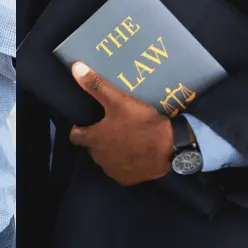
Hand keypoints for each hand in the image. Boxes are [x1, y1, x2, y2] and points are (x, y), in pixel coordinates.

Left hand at [68, 61, 172, 185]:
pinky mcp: (128, 179)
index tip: (88, 122)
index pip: (75, 136)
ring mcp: (113, 170)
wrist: (172, 148)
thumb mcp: (119, 102)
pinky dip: (125, 163)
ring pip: (106, 159)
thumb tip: (76, 68)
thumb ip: (96, 86)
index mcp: (93, 140)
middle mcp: (99, 158)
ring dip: (112, 151)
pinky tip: (134, 152)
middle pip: (92, 147)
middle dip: (99, 138)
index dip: (80, 129)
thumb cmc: (142, 124)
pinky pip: (121, 170)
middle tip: (112, 127)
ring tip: (125, 138)